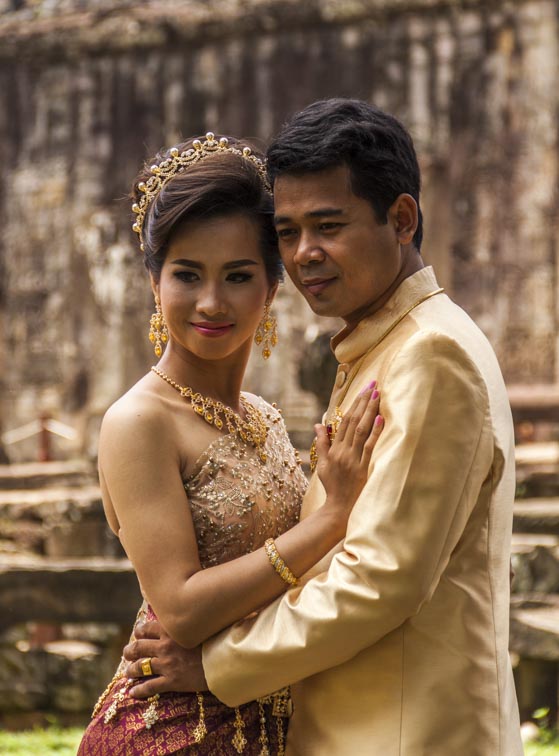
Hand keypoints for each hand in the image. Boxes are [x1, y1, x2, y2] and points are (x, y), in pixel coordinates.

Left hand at [122, 619, 207, 697]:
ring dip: (131, 670)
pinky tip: (132, 693)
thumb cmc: (213, 639)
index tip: (137, 634)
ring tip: (128, 672)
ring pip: (140, 668)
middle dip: (129, 651)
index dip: (139, 632)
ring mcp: (167, 664)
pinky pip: (149, 687)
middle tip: (127, 653)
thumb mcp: (197, 626)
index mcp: (170, 630)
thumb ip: (183, 623)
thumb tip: (178, 616)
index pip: (145, 629)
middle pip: (138, 648)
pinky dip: (138, 691)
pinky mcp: (171, 681)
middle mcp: (164, 646)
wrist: (223, 660)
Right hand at [317, 384, 382, 521]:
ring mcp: (352, 459)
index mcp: (333, 449)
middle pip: (352, 420)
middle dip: (363, 401)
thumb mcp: (322, 464)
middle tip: (372, 384)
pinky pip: (368, 446)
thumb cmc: (332, 486)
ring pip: (360, 430)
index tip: (363, 389)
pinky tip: (380, 418)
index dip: (353, 403)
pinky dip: (374, 432)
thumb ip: (321, 443)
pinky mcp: (362, 468)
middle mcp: (342, 451)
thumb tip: (318, 424)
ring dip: (369, 410)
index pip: (343, 421)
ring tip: (377, 394)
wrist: (339, 508)